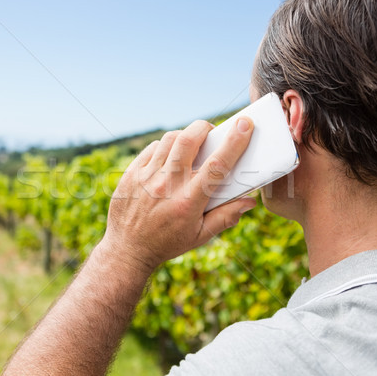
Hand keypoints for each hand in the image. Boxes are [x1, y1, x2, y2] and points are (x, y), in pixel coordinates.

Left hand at [103, 118, 257, 272]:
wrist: (127, 249)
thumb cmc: (167, 243)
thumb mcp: (199, 236)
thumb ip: (226, 217)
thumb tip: (249, 201)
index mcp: (188, 202)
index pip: (217, 165)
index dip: (234, 142)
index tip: (245, 125)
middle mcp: (167, 185)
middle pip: (189, 140)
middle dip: (205, 128)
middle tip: (213, 131)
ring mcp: (146, 177)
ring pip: (170, 140)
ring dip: (186, 135)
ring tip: (193, 144)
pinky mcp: (131, 173)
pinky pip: (152, 148)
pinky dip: (166, 146)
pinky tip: (171, 154)